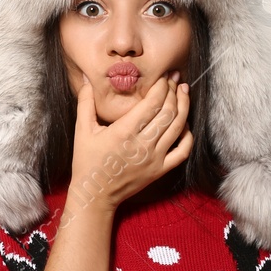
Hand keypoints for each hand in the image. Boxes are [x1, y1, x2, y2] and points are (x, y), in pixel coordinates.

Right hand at [68, 71, 191, 211]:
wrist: (95, 194)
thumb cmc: (87, 162)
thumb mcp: (82, 130)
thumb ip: (85, 103)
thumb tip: (87, 79)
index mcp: (124, 132)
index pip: (152, 103)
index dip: (162, 86)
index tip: (164, 76)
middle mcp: (142, 144)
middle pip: (168, 112)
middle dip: (175, 92)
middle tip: (176, 79)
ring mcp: (154, 158)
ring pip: (178, 128)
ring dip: (184, 107)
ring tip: (184, 93)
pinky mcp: (160, 170)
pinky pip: (182, 151)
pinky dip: (188, 135)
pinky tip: (185, 123)